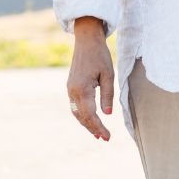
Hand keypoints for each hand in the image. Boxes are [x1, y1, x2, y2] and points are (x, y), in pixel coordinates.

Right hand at [65, 18, 115, 140]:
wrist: (86, 40)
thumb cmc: (100, 55)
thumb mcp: (108, 75)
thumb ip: (107, 95)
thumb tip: (107, 114)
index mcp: (82, 88)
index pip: (90, 114)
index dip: (99, 127)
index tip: (107, 136)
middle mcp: (73, 91)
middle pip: (82, 116)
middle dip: (93, 128)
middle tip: (105, 138)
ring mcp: (70, 89)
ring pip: (77, 112)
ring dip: (86, 123)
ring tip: (97, 133)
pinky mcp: (71, 86)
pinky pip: (75, 105)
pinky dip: (82, 115)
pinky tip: (90, 119)